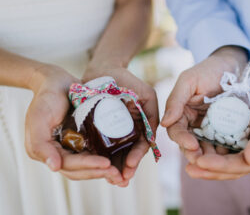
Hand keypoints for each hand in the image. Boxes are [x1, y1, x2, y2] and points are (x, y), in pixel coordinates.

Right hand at [25, 65, 122, 182]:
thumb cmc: (46, 97)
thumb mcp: (38, 117)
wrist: (57, 81)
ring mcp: (71, 146)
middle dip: (98, 172)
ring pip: (87, 165)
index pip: (69, 165)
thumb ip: (40, 144)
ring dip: (102, 170)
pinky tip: (118, 160)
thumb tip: (54, 168)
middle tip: (117, 173)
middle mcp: (58, 153)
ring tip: (119, 171)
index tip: (106, 164)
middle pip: (79, 170)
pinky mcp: (82, 139)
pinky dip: (103, 158)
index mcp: (45, 151)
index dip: (88, 166)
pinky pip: (93, 153)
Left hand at [82, 63, 158, 186]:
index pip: (141, 145)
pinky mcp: (96, 130)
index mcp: (140, 126)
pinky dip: (99, 159)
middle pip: (128, 154)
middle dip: (126, 168)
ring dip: (113, 169)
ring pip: (114, 154)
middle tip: (121, 180)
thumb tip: (151, 140)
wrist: (102, 70)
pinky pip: (98, 147)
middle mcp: (127, 132)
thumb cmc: (127, 80)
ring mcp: (111, 132)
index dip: (137, 156)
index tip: (130, 165)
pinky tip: (97, 169)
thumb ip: (152, 114)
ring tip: (111, 180)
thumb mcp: (146, 94)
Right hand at [161, 46, 247, 164]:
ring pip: (207, 148)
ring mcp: (211, 129)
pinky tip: (232, 158)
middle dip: (195, 154)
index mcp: (181, 113)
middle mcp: (194, 124)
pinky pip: (225, 145)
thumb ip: (175, 100)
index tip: (191, 145)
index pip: (176, 131)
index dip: (182, 140)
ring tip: (218, 163)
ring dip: (210, 158)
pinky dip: (226, 153)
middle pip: (190, 144)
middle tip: (203, 160)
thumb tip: (164, 123)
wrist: (236, 66)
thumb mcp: (189, 80)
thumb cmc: (209, 70)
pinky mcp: (228, 132)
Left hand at [186, 63, 249, 179]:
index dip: (221, 166)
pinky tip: (193, 147)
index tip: (201, 162)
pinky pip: (221, 146)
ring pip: (224, 159)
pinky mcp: (237, 134)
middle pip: (231, 168)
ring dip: (206, 163)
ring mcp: (247, 144)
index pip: (243, 165)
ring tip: (188, 165)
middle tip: (189, 169)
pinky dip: (207, 149)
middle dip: (210, 170)